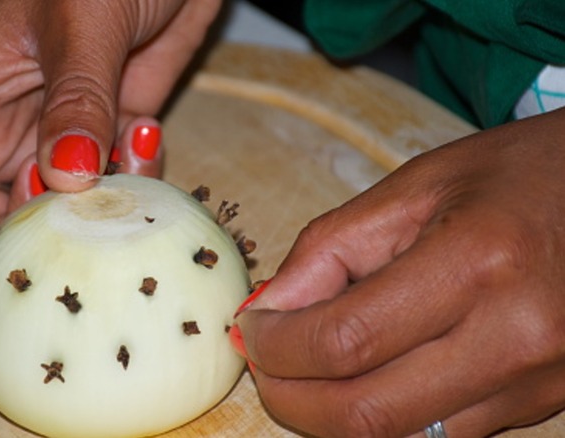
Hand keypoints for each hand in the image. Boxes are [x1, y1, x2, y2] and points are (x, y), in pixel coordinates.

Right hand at [0, 0, 220, 300]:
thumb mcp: (77, 21)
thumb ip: (73, 100)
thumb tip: (67, 181)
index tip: (4, 289)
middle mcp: (8, 135)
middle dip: (41, 249)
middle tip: (89, 242)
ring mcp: (63, 136)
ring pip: (66, 215)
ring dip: (99, 214)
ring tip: (127, 166)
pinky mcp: (112, 129)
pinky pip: (117, 184)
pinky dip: (136, 181)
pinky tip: (148, 132)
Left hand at [234, 107, 564, 436]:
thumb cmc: (514, 176)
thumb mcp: (416, 186)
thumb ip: (331, 248)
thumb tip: (269, 312)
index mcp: (479, 263)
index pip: (344, 341)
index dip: (277, 346)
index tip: (253, 330)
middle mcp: (517, 338)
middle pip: (366, 413)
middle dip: (290, 399)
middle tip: (265, 362)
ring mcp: (538, 385)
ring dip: (332, 416)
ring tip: (309, 369)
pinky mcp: (544, 406)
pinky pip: (439, 436)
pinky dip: (385, 416)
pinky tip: (365, 376)